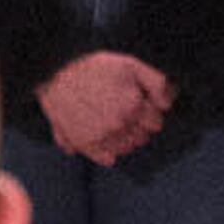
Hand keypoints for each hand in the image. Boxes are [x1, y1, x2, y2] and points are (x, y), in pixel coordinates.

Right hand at [38, 51, 172, 164]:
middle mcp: (119, 124)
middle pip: (142, 137)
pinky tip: (107, 141)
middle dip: (140, 127)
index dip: (151, 114)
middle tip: (129, 115)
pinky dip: (109, 154)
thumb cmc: (94, 67)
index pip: (155, 122)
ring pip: (126, 148)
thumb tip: (167, 104)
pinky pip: (106, 158)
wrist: (56, 71)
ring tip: (117, 126)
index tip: (143, 107)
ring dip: (126, 140)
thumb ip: (156, 83)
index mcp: (133, 106)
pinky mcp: (84, 143)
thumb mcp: (131, 65)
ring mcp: (101, 136)